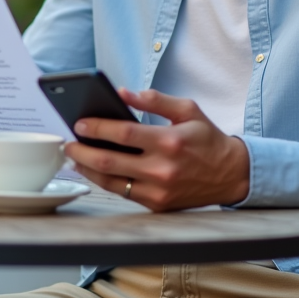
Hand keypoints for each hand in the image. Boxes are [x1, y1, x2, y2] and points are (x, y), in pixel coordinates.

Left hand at [64, 89, 249, 211]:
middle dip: (82, 151)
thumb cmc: (207, 139)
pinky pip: (123, 193)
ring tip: (74, 157)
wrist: (231, 175)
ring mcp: (159, 190)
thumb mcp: (187, 110)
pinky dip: (104, 181)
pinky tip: (94, 170)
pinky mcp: (157, 205)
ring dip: (88, 169)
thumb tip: (124, 92)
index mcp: (169, 141)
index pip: (123, 134)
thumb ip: (155, 99)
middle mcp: (162, 169)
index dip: (97, 128)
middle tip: (68, 143)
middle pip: (110, 160)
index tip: (79, 123)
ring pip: (111, 181)